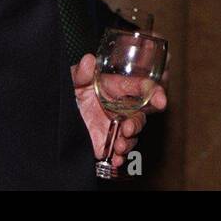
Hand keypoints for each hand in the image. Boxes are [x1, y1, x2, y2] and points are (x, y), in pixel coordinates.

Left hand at [72, 52, 167, 167]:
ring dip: (130, 141)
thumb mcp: (73, 79)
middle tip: (128, 128)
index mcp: (118, 87)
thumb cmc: (71, 91)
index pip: (143, 87)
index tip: (161, 100)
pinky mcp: (108, 142)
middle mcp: (122, 107)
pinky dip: (121, 157)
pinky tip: (116, 159)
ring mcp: (117, 125)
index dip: (155, 93)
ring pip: (133, 134)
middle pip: (141, 115)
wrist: (60, 115)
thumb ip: (81, 73)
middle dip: (138, 123)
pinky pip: (121, 152)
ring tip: (120, 146)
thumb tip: (88, 60)